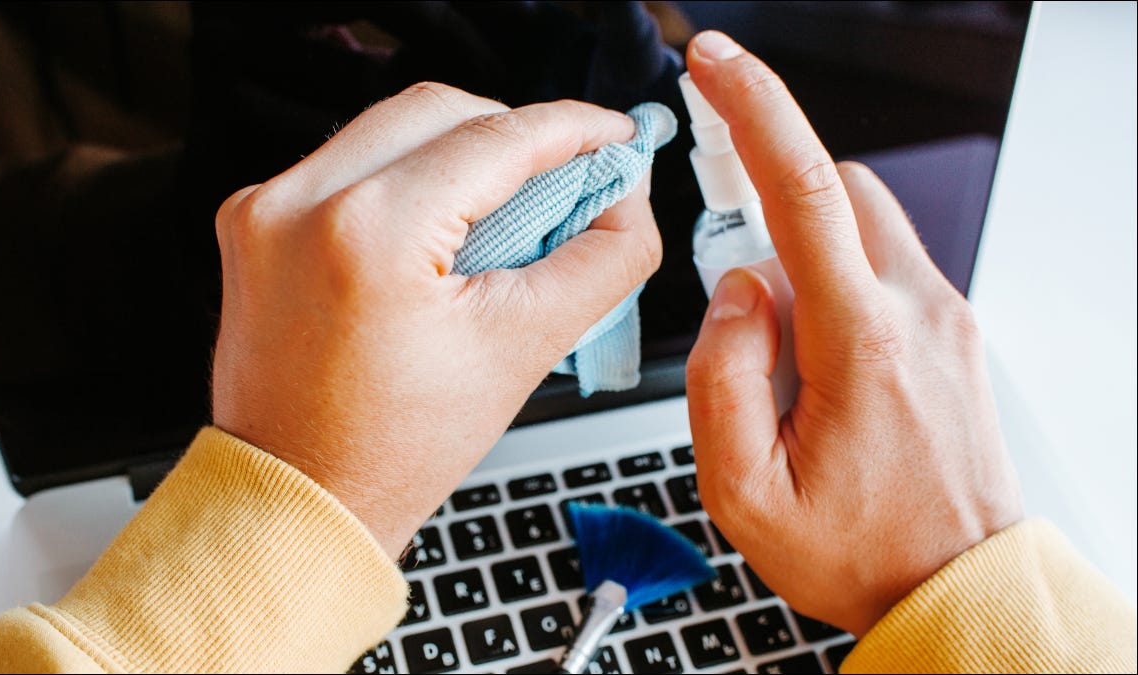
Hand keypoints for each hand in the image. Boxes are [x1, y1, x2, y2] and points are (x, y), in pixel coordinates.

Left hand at [211, 83, 660, 556]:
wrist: (300, 497)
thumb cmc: (393, 449)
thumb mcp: (524, 350)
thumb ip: (602, 260)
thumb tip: (627, 196)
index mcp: (368, 232)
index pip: (496, 139)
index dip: (572, 128)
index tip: (614, 135)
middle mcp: (300, 203)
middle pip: (441, 111)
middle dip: (515, 132)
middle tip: (568, 174)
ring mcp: (266, 208)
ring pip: (392, 128)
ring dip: (462, 150)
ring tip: (509, 207)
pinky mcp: (253, 220)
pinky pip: (349, 162)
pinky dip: (408, 174)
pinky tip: (443, 225)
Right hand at [683, 32, 1023, 635]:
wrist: (955, 586)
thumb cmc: (855, 550)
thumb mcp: (743, 493)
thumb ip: (722, 377)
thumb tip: (734, 290)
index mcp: (862, 344)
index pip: (803, 192)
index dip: (753, 109)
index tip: (716, 63)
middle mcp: (918, 312)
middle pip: (837, 187)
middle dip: (771, 199)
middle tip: (733, 273)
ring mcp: (945, 316)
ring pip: (864, 219)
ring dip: (804, 246)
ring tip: (780, 345)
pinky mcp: (952, 330)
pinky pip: (885, 262)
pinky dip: (836, 277)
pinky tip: (819, 358)